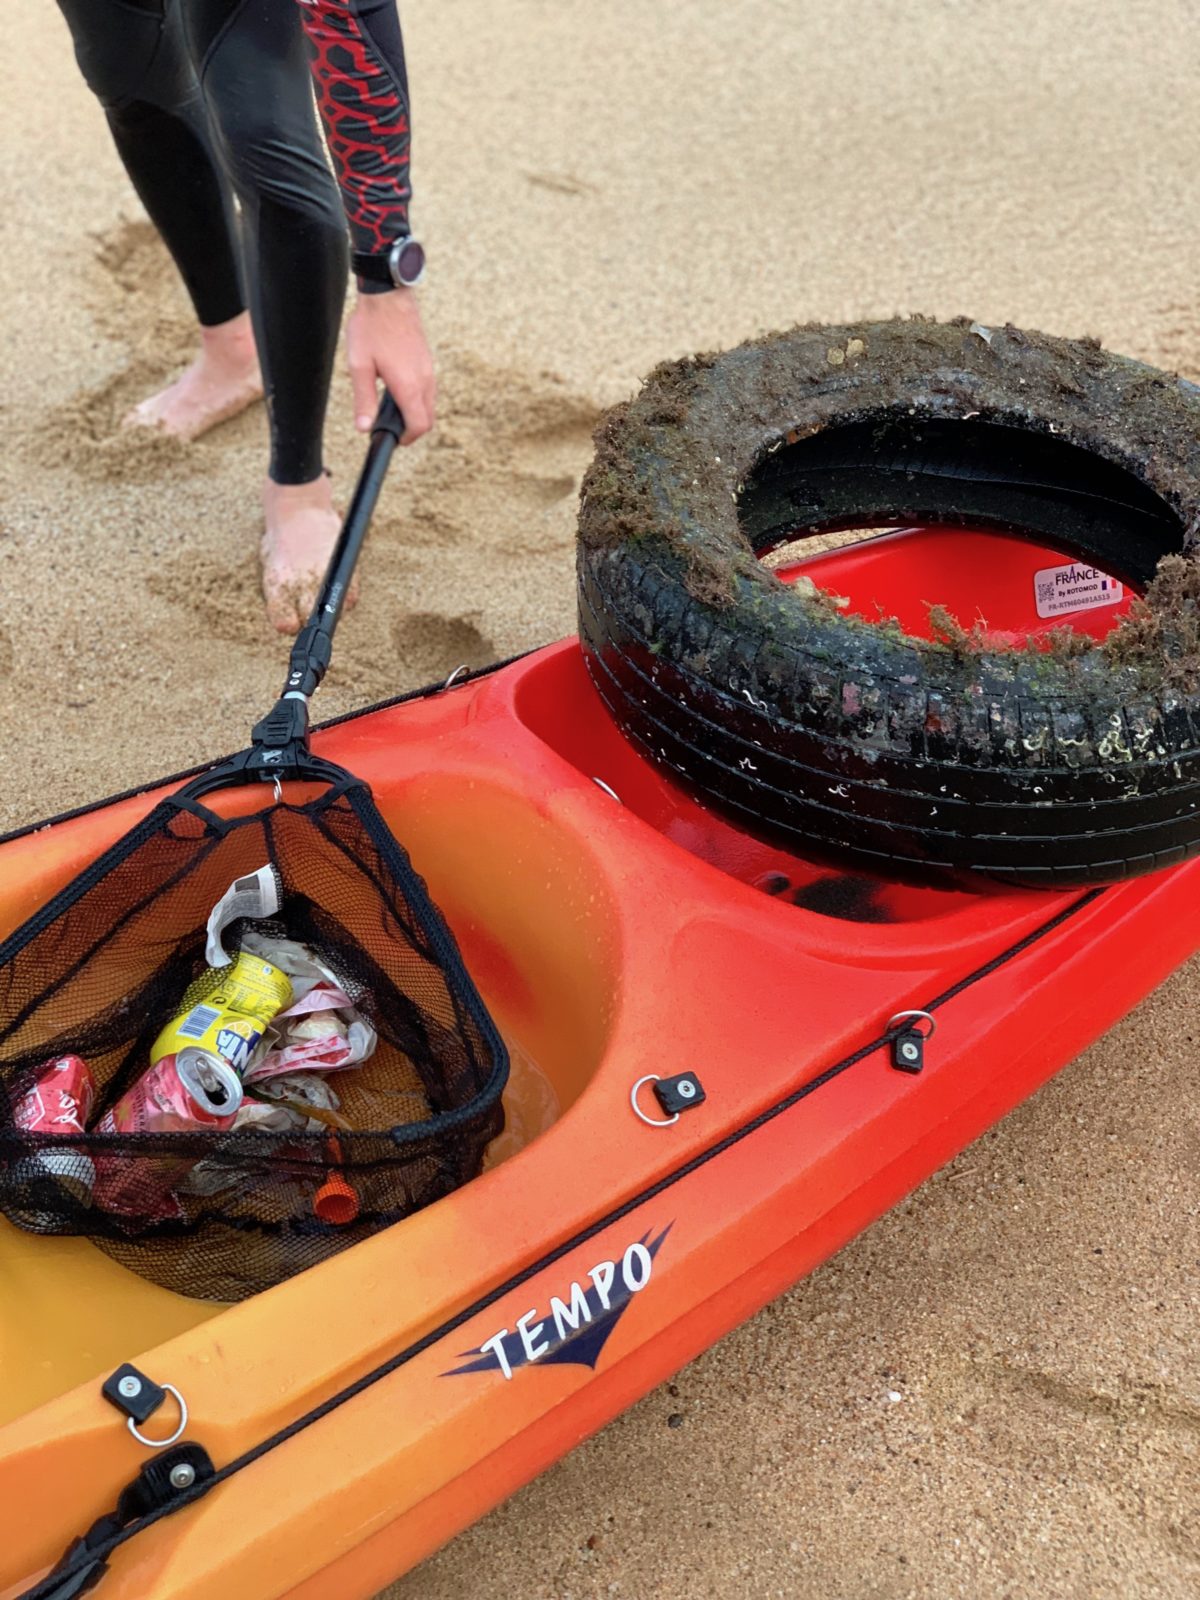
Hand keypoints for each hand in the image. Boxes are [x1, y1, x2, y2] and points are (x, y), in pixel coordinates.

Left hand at [345, 288, 435, 443]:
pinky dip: (417, 398)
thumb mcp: (359, 366)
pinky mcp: (427, 360)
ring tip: (390, 408)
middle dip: (412, 428)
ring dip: (415, 412)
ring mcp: (428, 369)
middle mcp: (424, 380)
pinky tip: (397, 388)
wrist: (388, 295)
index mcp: (408, 386)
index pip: (419, 426)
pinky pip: (428, 389)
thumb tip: (364, 428)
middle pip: (428, 419)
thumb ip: (364, 400)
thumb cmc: (371, 327)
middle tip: (390, 427)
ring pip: (429, 404)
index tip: (393, 438)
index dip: (407, 439)